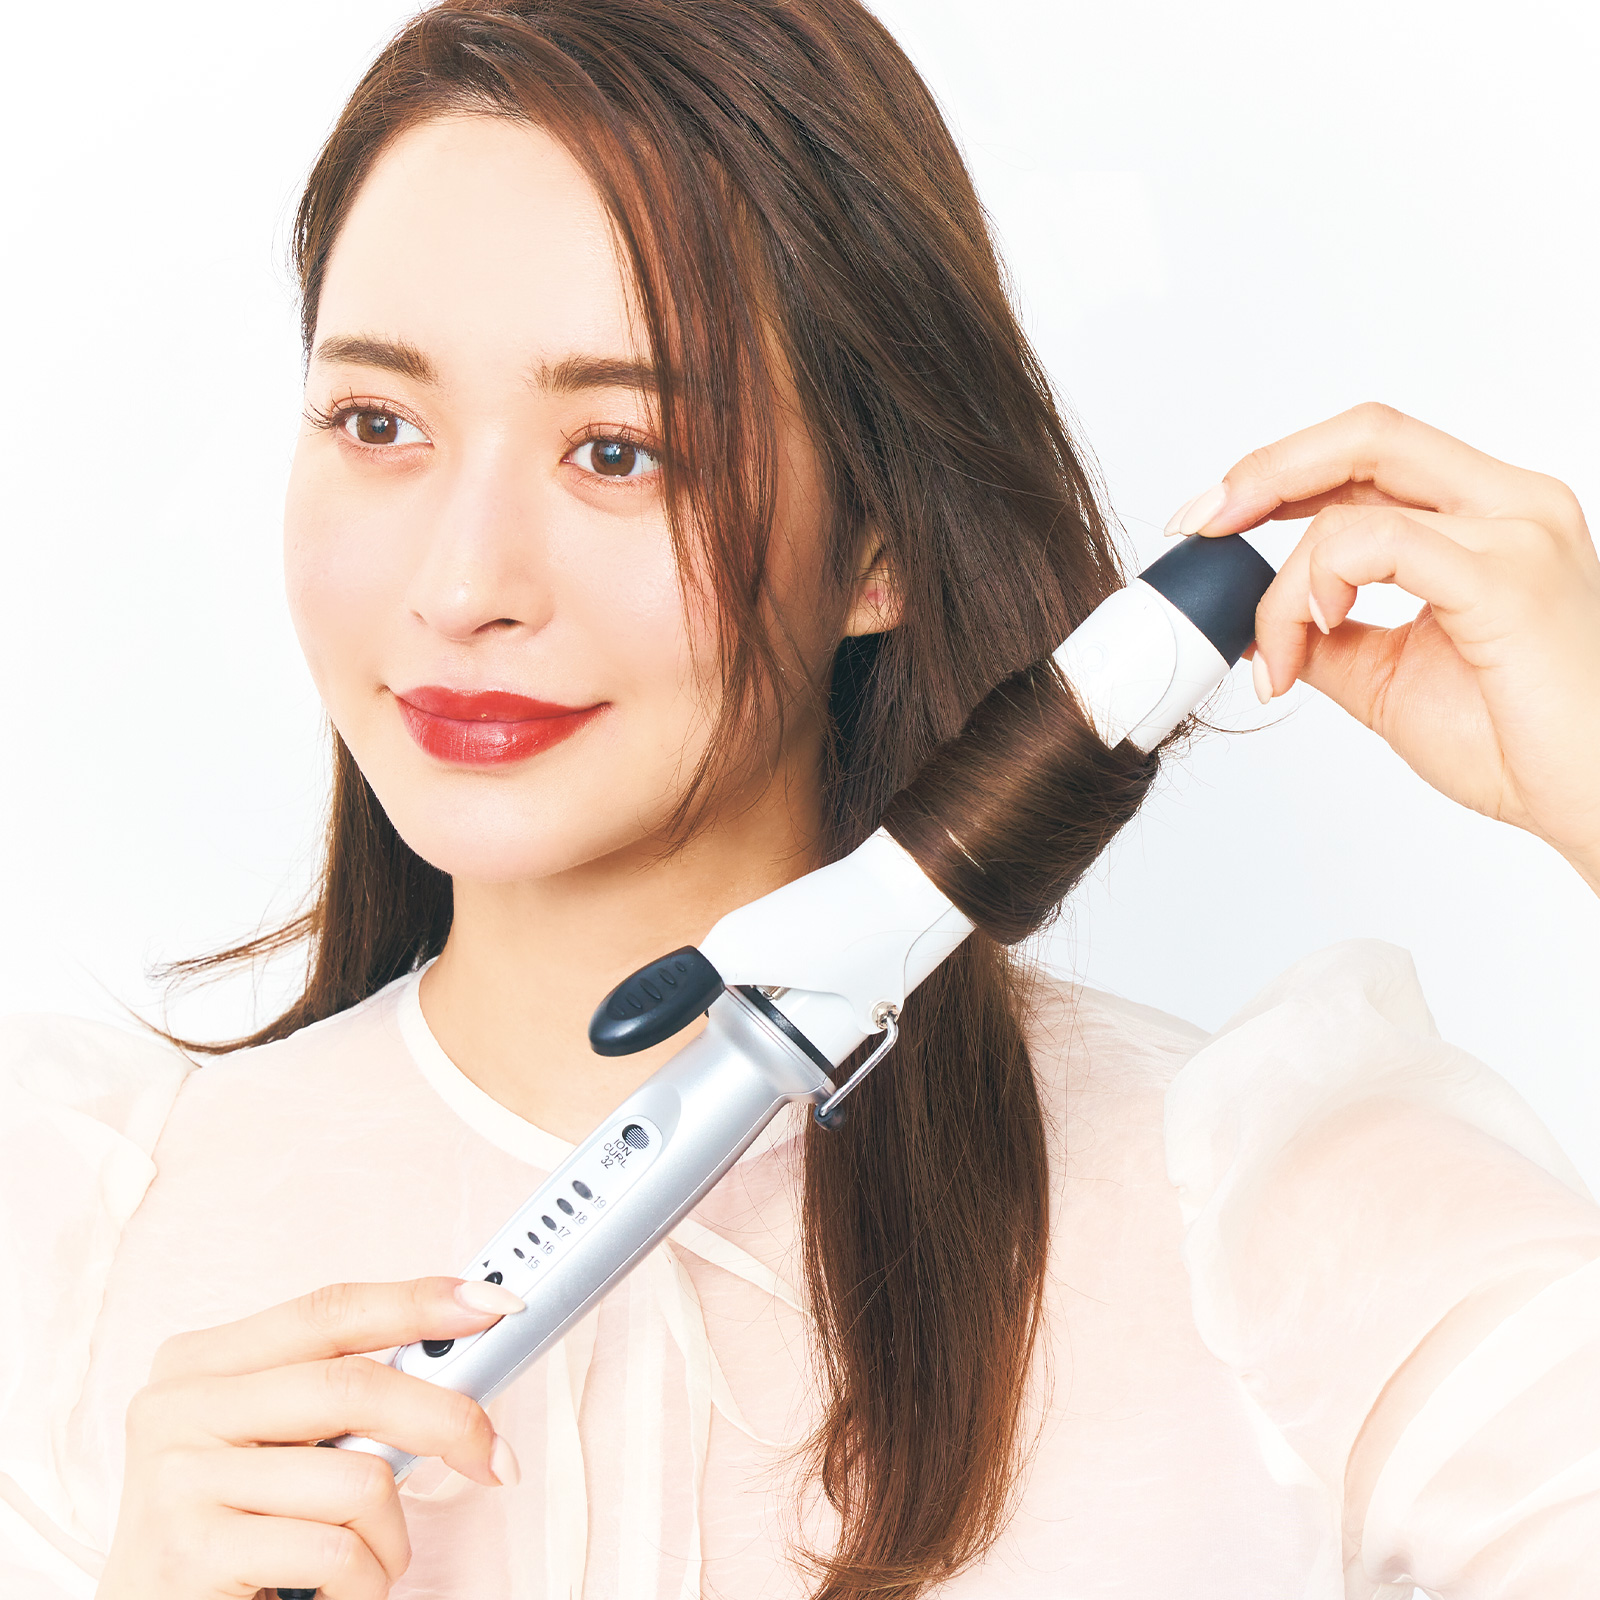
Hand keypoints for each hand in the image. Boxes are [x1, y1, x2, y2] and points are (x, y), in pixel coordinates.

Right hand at [97, 1276, 525, 1599]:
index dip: (418, 1302)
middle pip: (355, 1385)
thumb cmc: (235, 1532)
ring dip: (390, 1537)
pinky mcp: (192, 1551)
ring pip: (358, 1481)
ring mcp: (177, 1478)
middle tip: (496, 1458)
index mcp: (202, 1361)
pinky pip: (335, 1553)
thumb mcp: (277, 1445)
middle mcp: (177, 1406)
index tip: (495, 1304)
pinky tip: (336, 1595)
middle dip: (448, 1420)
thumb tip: (459, 1366)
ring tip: (365, 1562)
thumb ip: (342, 1400)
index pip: (330, 1309)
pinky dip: (364, 1582)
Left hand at [1166, 403, 1599, 891]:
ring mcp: (1515, 533)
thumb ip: (1326, 636)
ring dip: (1285, 580)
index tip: (1211, 516)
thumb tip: (1257, 622)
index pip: (1372, 454)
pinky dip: (1318, 581)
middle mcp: (1510, 506)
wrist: (1597, 800)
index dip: (1282, 471)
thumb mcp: (1388, 677)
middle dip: (1264, 472)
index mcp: (1489, 519)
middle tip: (1199, 523)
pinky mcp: (1506, 577)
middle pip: (1366, 435)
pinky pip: (1378, 541)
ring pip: (1353, 505)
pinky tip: (1316, 625)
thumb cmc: (1519, 743)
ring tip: (1279, 651)